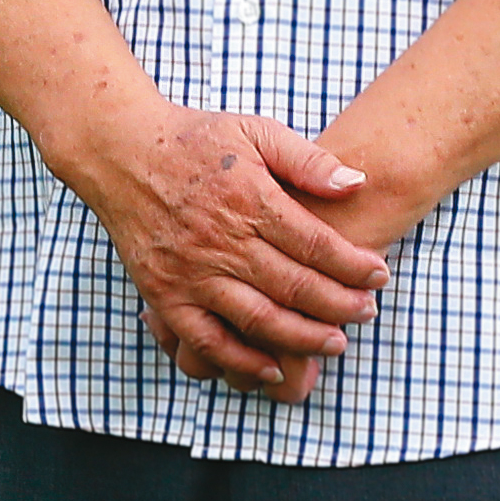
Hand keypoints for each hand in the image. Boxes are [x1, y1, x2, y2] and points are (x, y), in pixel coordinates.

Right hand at [73, 103, 394, 400]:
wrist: (120, 151)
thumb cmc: (193, 140)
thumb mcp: (255, 130)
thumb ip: (307, 159)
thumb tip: (357, 182)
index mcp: (249, 198)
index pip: (316, 243)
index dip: (354, 265)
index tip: (379, 275)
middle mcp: (222, 241)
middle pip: (295, 286)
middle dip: (341, 305)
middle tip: (368, 312)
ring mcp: (192, 273)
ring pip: (259, 319)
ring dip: (304, 337)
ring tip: (336, 343)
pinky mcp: (165, 295)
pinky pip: (206, 340)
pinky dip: (240, 361)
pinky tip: (271, 370)